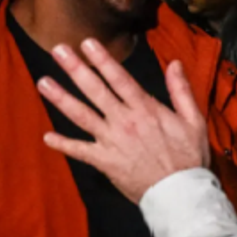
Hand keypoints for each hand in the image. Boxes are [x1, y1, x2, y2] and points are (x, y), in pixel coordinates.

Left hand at [38, 39, 210, 203]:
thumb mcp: (193, 120)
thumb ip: (181, 90)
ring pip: (82, 116)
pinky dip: (63, 145)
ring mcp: (111, 141)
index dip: (103, 59)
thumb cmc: (190, 157)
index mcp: (145, 109)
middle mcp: (124, 121)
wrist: (180, 193)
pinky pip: (80, 151)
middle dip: (75, 69)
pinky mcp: (105, 162)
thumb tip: (175, 63)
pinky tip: (47, 137)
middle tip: (58, 50)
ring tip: (43, 82)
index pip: (120, 78)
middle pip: (96, 90)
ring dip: (61, 99)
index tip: (87, 42)